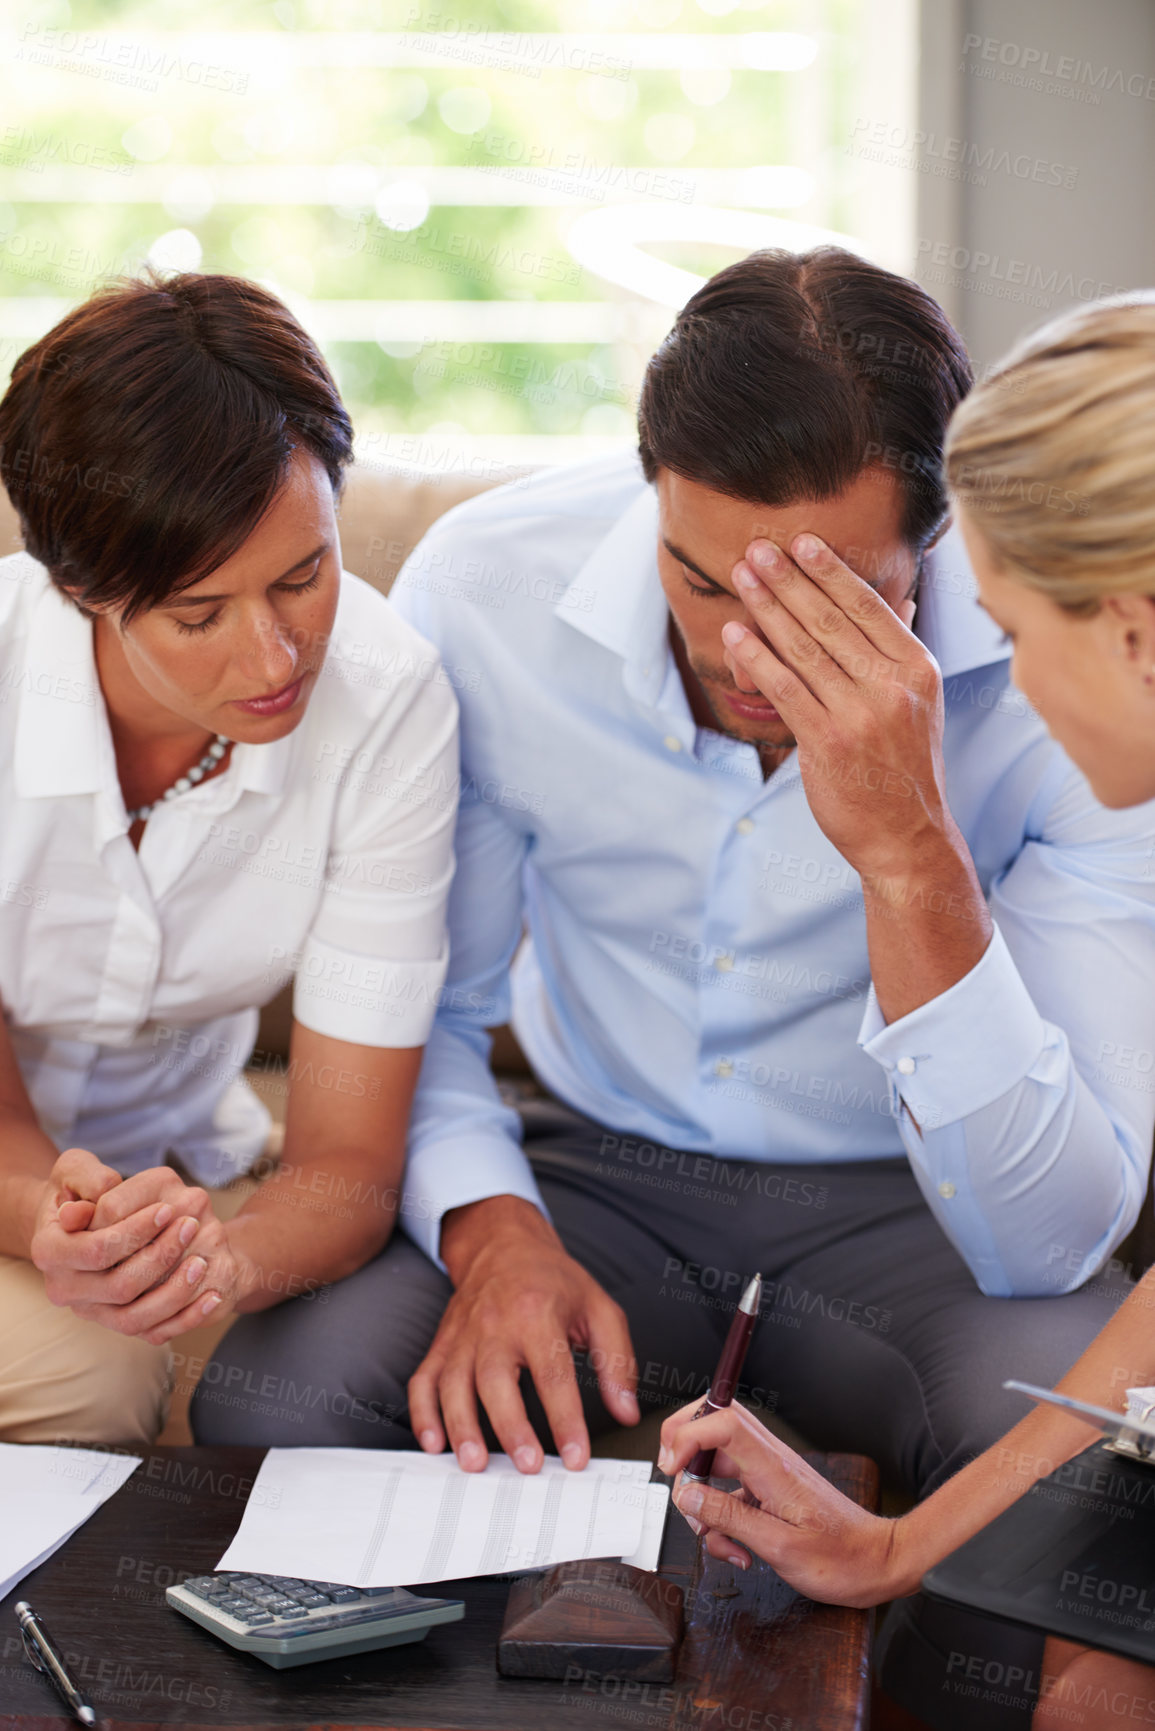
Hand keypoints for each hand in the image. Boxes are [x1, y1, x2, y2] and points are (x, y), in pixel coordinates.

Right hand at [30, 1151, 227, 1341]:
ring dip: (175, 1291)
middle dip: (161, 1256)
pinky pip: (151, 1332)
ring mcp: (89, 1309)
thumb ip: (86, 1177)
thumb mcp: (75, 1168)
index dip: (136, 1231)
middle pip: (120, 1285)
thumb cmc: (79, 1189)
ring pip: (135, 1315)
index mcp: (49, 1249)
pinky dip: (186, 1318)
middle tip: (192, 1226)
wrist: (77, 1221)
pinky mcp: (114, 1321)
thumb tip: (98, 1201)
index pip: (97, 1249)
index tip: (167, 1209)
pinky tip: (212, 1297)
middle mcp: (64, 1287)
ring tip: (202, 1262)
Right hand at [408, 1196, 638, 1472]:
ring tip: (475, 1465)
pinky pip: (424, 1379)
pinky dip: (423, 1413)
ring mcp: (463, 1335)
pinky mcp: (442, 1344)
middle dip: (510, 1426)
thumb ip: (617, 1361)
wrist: (503, 1245)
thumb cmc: (554, 1281)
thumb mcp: (599, 1308)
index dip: (566, 1418)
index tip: (577, 1458)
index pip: (553, 1373)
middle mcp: (495, 1324)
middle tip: (528, 1466)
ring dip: (461, 1426)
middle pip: (496, 1379)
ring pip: (453, 1383)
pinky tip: (434, 1443)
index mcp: (538, 1313)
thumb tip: (626, 1412)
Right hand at [658, 1400, 905, 1607]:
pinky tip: (737, 1548)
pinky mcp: (771, 1490)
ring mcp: (770, 1473)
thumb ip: (729, 1519)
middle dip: (684, 1445)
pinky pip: (731, 1490)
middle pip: (714, 1421)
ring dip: (703, 1496)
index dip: (687, 1435)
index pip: (722, 1422)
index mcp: (773, 1467)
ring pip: (717, 1459)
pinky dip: (722, 1516)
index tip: (672, 1469)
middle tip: (675, 1481)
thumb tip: (687, 1496)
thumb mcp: (779, 1547)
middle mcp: (770, 1460)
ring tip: (714, 1536)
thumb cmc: (841, 1559)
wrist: (878, 1563)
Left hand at [722, 536, 951, 883]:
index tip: (802, 542)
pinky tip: (736, 634)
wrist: (908, 837)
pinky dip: (757, 658)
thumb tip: (902, 602)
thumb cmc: (905, 766)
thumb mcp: (920, 703)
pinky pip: (786, 689)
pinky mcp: (828, 743)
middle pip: (832, 620)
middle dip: (790, 579)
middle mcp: (893, 687)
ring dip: (768, 608)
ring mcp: (860, 715)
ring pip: (805, 649)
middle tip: (759, 548)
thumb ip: (903, 651)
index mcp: (918, 669)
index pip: (869, 607)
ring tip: (742, 576)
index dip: (831, 572)